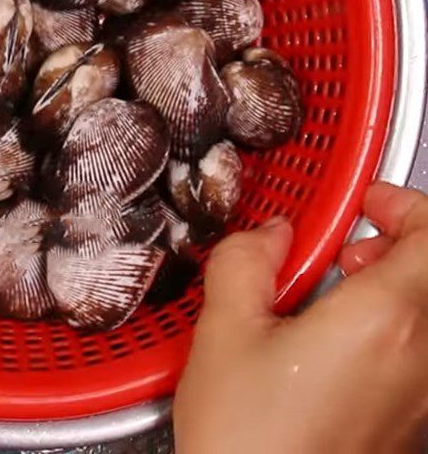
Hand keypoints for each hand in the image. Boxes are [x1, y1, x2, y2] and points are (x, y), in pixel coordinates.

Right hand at [174, 181, 427, 453]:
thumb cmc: (250, 443)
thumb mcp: (225, 332)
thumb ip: (246, 262)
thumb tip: (269, 236)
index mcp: (383, 323)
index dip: (406, 206)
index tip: (367, 204)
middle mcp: (419, 360)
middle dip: (401, 243)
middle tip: (348, 245)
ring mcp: (421, 398)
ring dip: (396, 286)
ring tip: (337, 290)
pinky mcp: (409, 426)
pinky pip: (417, 356)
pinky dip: (391, 329)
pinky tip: (334, 343)